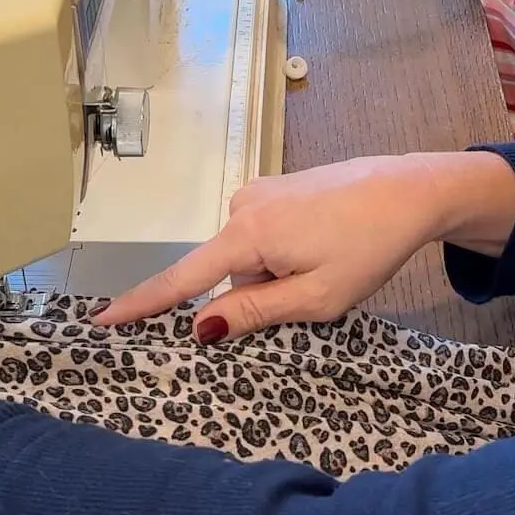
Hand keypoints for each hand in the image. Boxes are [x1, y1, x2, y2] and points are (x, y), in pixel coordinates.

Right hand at [95, 149, 514, 341]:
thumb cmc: (369, 248)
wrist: (412, 190)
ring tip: (329, 262)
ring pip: (249, 257)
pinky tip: (326, 245)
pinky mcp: (278, 186)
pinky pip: (264, 236)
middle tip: (317, 288)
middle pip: (226, 273)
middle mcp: (242, 207)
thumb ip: (254, 312)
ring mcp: (259, 192)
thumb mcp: (316, 298)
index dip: (143, 304)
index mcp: (247, 236)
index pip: (182, 280)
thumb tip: (200, 327)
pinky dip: (285, 252)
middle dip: (258, 293)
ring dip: (277, 273)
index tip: (102, 321)